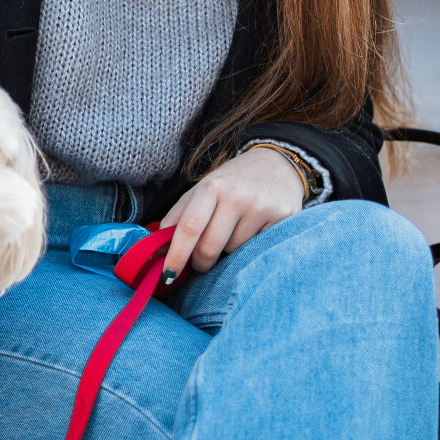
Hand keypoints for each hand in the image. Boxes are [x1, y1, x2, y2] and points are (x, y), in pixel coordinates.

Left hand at [159, 146, 304, 280]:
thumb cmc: (232, 183)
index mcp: (211, 186)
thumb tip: (157, 250)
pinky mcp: (282, 219)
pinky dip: (250, 248)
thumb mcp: (203, 189)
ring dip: (228, 252)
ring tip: (235, 231)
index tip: (167, 275)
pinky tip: (254, 231)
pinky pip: (257, 250)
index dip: (176, 256)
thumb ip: (179, 217)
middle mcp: (236, 196)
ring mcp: (260, 208)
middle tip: (202, 261)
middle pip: (209, 248)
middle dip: (200, 262)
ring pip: (233, 253)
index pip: (188, 227)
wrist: (277, 164)